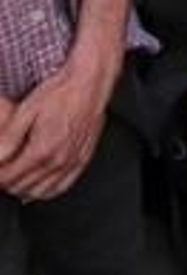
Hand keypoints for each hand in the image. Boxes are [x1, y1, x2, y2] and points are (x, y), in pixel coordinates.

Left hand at [0, 58, 117, 200]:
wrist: (90, 82)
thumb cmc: (61, 91)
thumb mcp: (25, 111)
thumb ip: (7, 139)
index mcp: (42, 150)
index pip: (7, 177)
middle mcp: (59, 160)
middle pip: (21, 187)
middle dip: (5, 182)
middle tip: (1, 169)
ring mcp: (72, 161)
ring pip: (40, 192)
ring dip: (22, 189)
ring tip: (13, 178)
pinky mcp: (82, 158)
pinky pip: (61, 187)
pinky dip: (45, 192)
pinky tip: (37, 187)